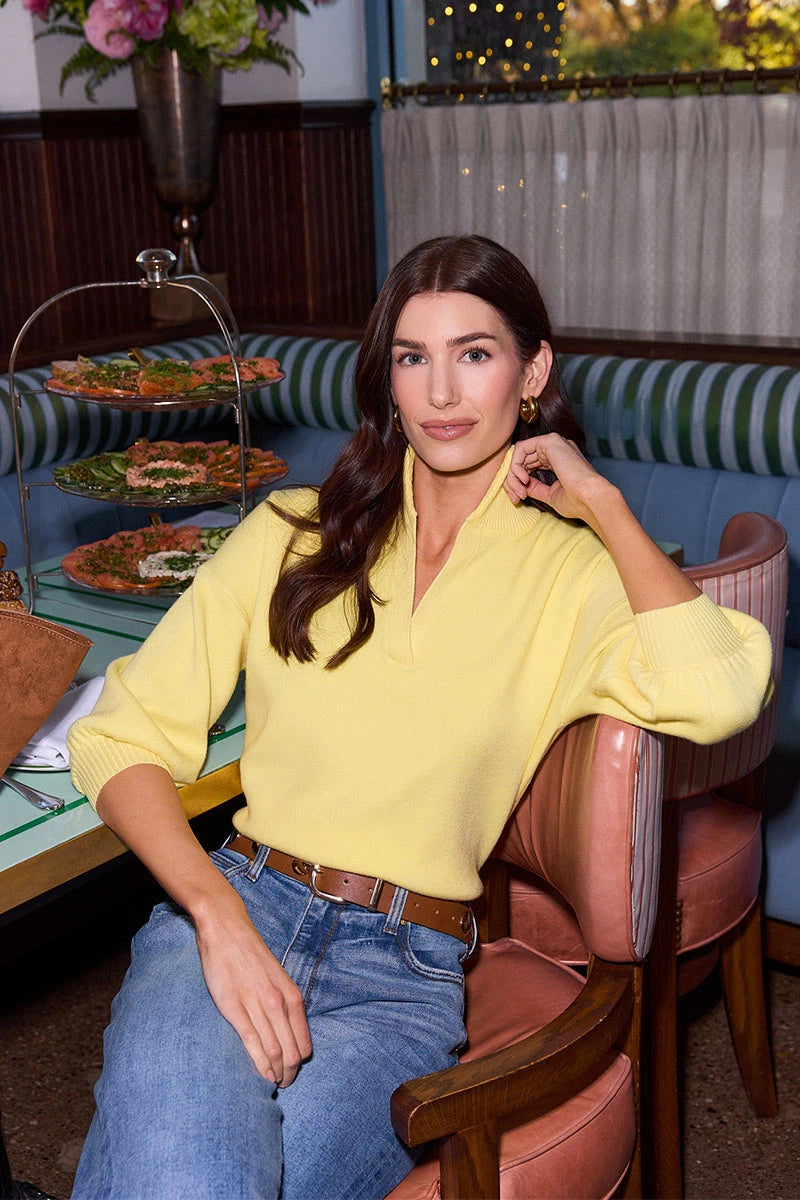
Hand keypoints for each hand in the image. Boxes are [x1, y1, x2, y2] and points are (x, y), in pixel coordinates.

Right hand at [194, 889, 311, 1086]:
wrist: (226, 930)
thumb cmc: (252, 955)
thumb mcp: (278, 978)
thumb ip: (284, 1003)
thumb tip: (289, 1033)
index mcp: (291, 995)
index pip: (303, 1042)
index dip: (299, 1063)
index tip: (292, 1071)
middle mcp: (277, 1002)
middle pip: (290, 1052)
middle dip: (289, 1073)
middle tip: (284, 1084)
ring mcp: (256, 1005)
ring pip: (273, 1051)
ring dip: (276, 1073)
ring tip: (273, 1084)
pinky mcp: (234, 1008)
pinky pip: (251, 1043)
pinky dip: (259, 1064)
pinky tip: (262, 1075)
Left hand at [503, 433, 616, 529]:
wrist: (591, 499)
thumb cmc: (577, 501)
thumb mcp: (550, 495)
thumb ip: (536, 487)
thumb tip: (521, 485)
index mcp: (559, 459)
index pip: (530, 465)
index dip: (518, 482)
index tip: (518, 499)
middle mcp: (557, 449)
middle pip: (523, 459)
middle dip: (513, 480)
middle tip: (515, 497)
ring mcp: (554, 443)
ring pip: (520, 453)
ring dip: (513, 474)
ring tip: (519, 491)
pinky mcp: (549, 441)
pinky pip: (521, 448)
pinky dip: (516, 465)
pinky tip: (523, 479)